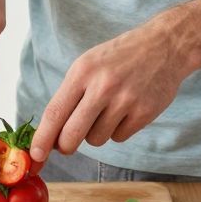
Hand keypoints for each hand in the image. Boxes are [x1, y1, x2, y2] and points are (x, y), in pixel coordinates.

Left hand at [30, 21, 185, 164]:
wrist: (165, 46)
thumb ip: (69, 97)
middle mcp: (103, 86)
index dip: (42, 138)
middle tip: (66, 145)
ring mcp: (125, 101)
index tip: (35, 155)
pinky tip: (126, 110)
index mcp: (83, 72)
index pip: (55, 112)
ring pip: (96, 139)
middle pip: (72, 135)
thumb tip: (51, 135)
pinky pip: (119, 138)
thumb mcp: (88, 65)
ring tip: (108, 110)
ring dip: (96, 133)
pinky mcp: (144, 113)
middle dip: (65, 146)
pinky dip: (118, 130)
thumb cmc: (119, 58)